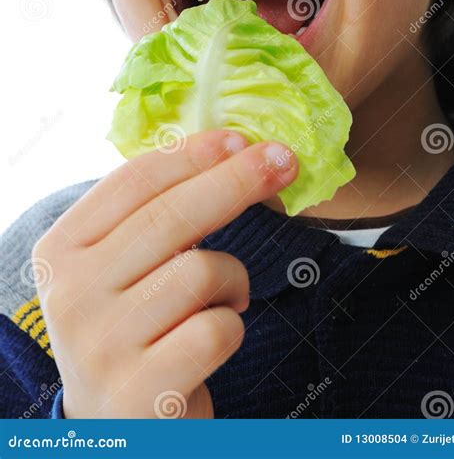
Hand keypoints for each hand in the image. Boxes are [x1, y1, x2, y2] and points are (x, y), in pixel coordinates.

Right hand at [32, 130, 297, 417]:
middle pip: (171, 215)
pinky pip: (217, 329)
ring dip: (231, 280)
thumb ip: (155, 216)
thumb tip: (235, 151)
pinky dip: (231, 326)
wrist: (115, 425)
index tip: (241, 138)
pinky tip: (211, 339)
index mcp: (60, 249)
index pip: (133, 182)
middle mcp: (71, 293)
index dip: (193, 154)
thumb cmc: (131, 326)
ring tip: (222, 300)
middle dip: (237, 180)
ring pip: (201, 272)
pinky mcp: (140, 391)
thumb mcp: (120, 267)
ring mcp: (101, 345)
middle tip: (284, 161)